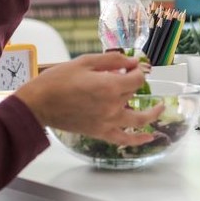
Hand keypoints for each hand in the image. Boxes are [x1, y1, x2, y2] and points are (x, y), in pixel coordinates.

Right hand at [14, 53, 163, 147]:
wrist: (38, 104)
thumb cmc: (58, 80)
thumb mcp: (85, 62)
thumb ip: (112, 60)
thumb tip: (132, 61)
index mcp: (109, 86)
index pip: (137, 79)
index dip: (138, 70)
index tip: (132, 66)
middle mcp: (112, 106)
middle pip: (133, 94)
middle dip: (132, 83)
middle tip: (127, 75)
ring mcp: (108, 122)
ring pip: (138, 119)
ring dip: (152, 113)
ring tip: (160, 107)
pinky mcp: (100, 132)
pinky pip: (124, 139)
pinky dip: (139, 139)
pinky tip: (150, 137)